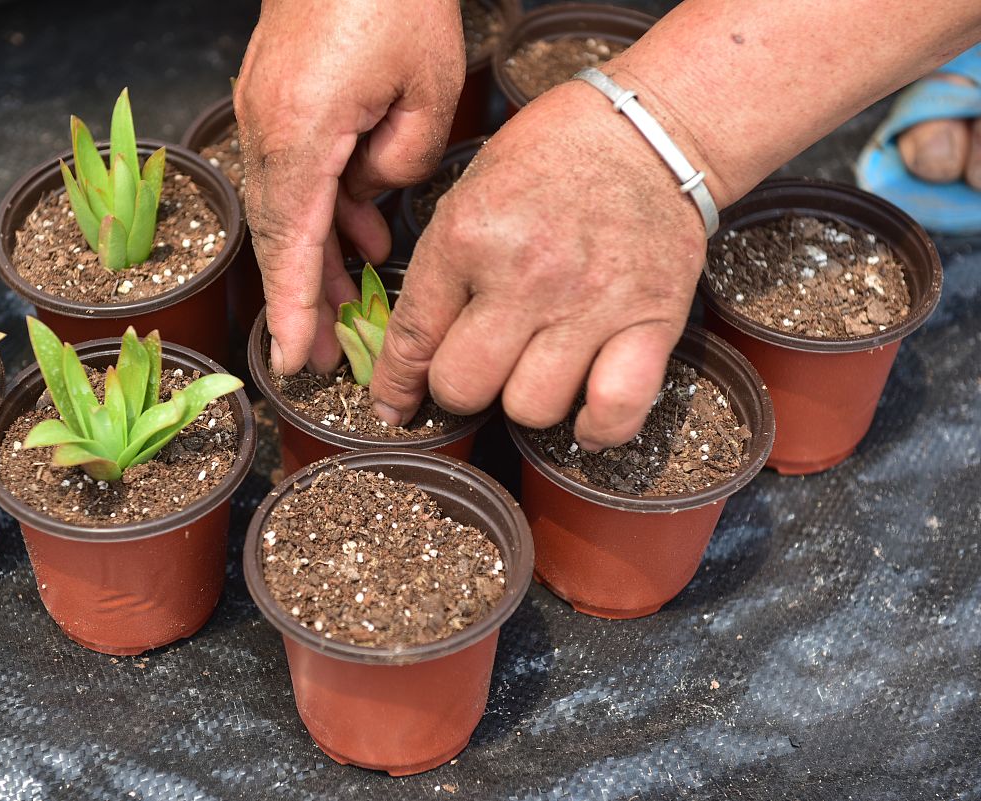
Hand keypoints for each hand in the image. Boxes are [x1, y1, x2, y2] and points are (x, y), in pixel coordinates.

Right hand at [234, 0, 464, 374]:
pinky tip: (357, 233)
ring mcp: (262, 110)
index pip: (291, 241)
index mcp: (301, 130)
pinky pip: (295, 172)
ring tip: (346, 301)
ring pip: (287, 205)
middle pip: (280, 233)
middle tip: (322, 352)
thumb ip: (404, 162)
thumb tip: (374, 196)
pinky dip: (323, 208)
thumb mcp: (429, 88)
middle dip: (300, 296)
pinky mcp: (275, 98)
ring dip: (315, 254)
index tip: (293, 357)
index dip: (292, 307)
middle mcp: (267, 126)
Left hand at [369, 76, 708, 450]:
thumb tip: (412, 350)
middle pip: (464, 387)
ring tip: (533, 371)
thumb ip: (440, 269)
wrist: (651, 131)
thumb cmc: (552, 157)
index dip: (396, 384)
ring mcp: (591, 303)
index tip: (391, 405)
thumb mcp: (470, 192)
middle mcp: (526, 275)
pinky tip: (583, 417)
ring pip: (530, 408)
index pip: (413, 339)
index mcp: (468, 236)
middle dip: (458, 387)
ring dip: (523, 401)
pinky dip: (596, 427)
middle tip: (475, 368)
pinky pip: (615, 409)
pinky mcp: (652, 321)